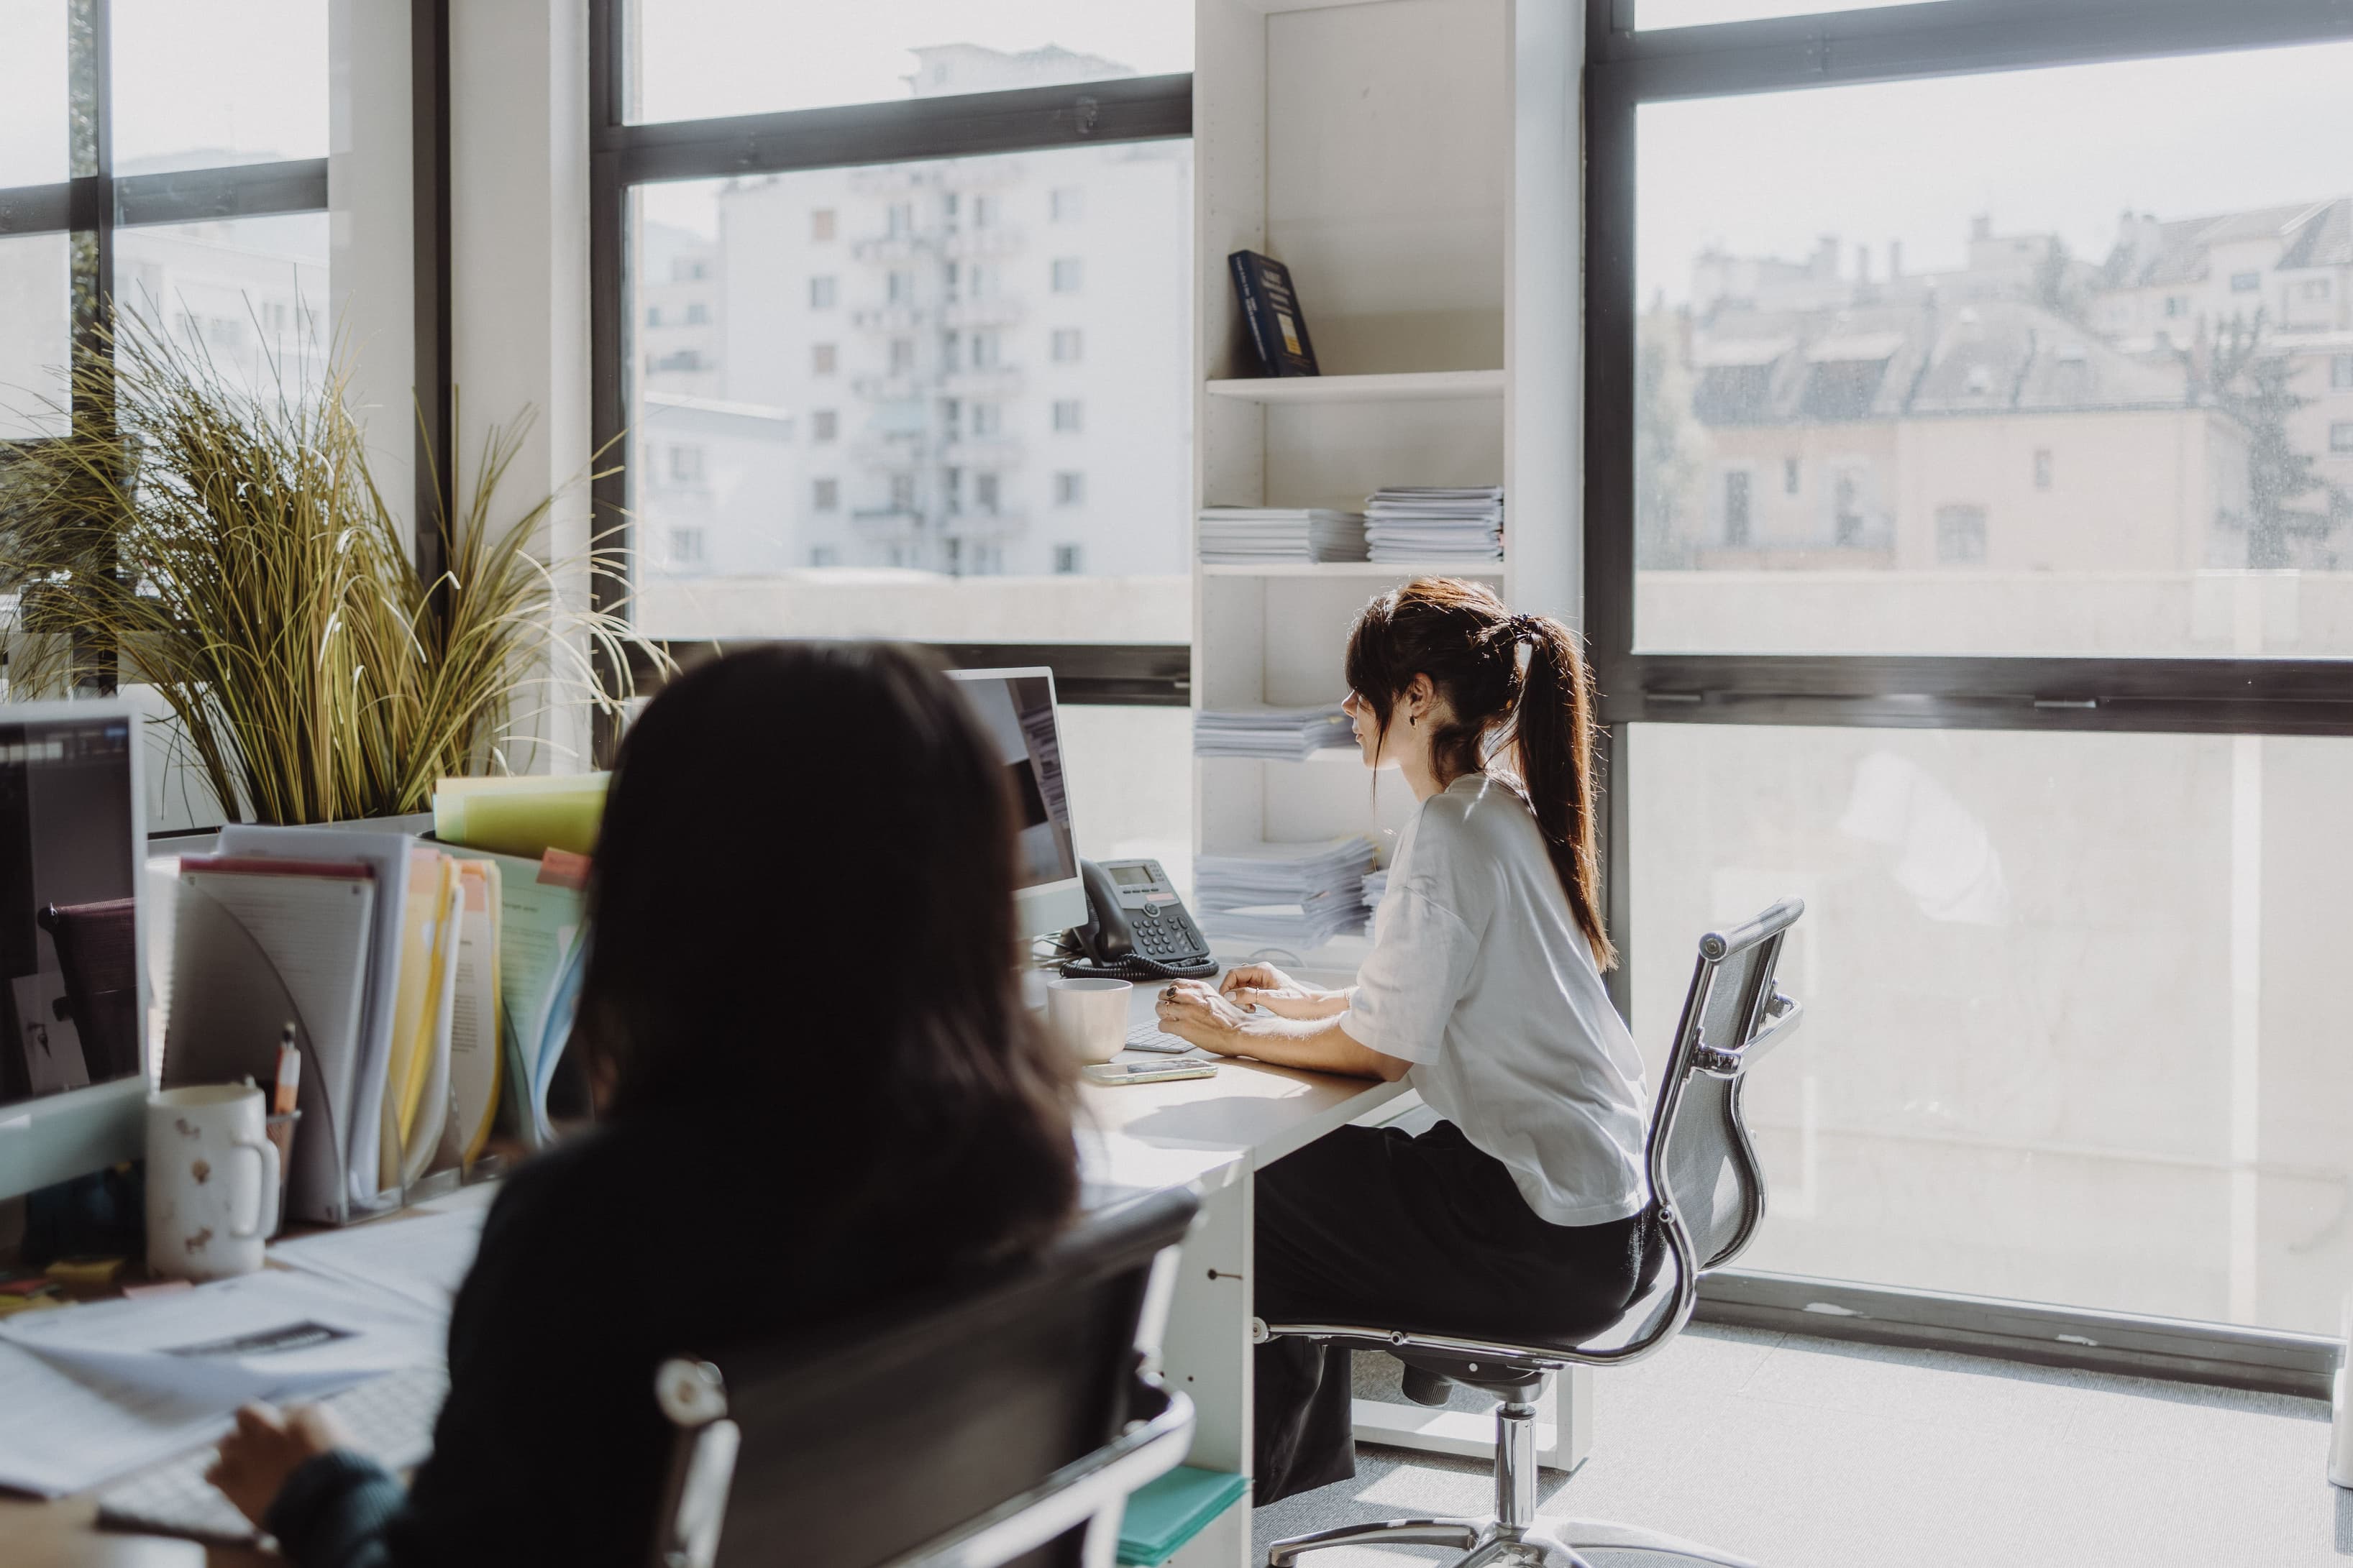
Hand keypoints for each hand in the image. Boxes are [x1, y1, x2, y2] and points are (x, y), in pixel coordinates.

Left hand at [206, 1402, 349, 1526]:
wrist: (327, 1501)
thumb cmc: (348, 1475)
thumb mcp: (349, 1446)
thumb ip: (328, 1439)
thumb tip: (322, 1446)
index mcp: (306, 1413)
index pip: (287, 1410)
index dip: (286, 1426)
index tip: (289, 1440)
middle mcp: (273, 1425)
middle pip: (249, 1414)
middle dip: (251, 1427)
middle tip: (258, 1445)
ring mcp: (250, 1450)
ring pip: (226, 1441)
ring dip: (233, 1451)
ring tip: (240, 1465)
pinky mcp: (233, 1477)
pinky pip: (212, 1472)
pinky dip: (218, 1476)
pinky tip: (225, 1483)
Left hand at [1154, 979, 1258, 1055]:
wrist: (1240, 1032)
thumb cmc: (1233, 1020)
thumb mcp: (1217, 999)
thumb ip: (1202, 997)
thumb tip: (1190, 1001)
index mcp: (1201, 989)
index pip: (1175, 983)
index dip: (1172, 992)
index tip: (1172, 997)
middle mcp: (1192, 997)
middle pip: (1164, 993)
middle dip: (1164, 1001)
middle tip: (1167, 1008)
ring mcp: (1186, 1011)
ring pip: (1160, 1007)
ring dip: (1162, 1014)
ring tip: (1166, 1019)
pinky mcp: (1183, 1027)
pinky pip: (1162, 1025)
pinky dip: (1164, 1027)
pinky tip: (1170, 1029)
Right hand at [1218, 963, 1328, 1019]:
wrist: (1312, 1008)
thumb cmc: (1298, 1003)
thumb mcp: (1272, 1000)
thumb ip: (1249, 995)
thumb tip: (1230, 995)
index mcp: (1262, 970)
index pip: (1233, 973)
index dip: (1226, 987)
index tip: (1225, 1000)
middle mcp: (1261, 972)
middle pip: (1236, 980)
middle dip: (1233, 994)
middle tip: (1236, 1006)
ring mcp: (1263, 980)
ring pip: (1241, 987)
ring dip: (1239, 998)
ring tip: (1247, 1008)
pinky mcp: (1265, 989)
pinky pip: (1248, 992)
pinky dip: (1246, 1000)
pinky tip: (1252, 1008)